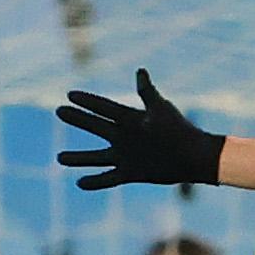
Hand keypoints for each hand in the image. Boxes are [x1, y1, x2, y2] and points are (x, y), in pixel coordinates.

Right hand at [57, 69, 224, 188]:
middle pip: (95, 127)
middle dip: (78, 119)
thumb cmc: (179, 130)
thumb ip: (147, 92)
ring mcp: (127, 156)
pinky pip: (109, 178)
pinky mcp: (132, 173)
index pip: (103, 107)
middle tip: (59, 111)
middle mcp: (125, 137)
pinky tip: (79, 183)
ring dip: (79, 158)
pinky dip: (95, 181)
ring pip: (96, 157)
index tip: (70, 93)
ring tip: (59, 158)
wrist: (195, 156)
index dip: (87, 101)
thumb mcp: (160, 109)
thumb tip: (140, 71)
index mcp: (130, 119)